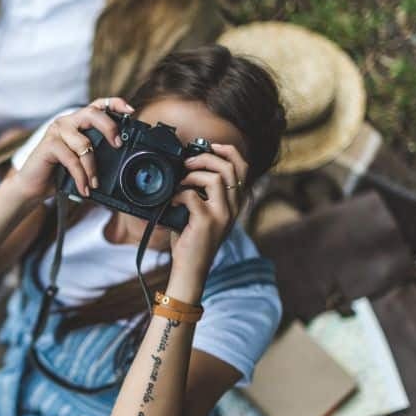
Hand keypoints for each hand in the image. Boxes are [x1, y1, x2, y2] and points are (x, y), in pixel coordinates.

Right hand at [9, 98, 132, 202]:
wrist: (33, 186)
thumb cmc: (58, 173)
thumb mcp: (82, 161)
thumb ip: (96, 153)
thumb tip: (121, 158)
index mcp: (78, 122)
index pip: (98, 105)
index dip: (115, 104)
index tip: (130, 111)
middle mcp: (67, 122)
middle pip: (93, 114)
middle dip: (109, 128)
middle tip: (118, 145)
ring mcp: (57, 131)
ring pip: (84, 144)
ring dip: (92, 168)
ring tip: (94, 184)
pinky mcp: (48, 144)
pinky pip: (72, 159)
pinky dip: (80, 176)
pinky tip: (83, 188)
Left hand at [167, 143, 249, 293]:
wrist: (191, 269)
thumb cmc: (193, 240)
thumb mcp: (204, 213)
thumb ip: (203, 193)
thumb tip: (188, 169)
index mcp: (235, 203)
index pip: (243, 168)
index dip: (229, 151)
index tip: (212, 146)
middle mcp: (234, 208)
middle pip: (229, 168)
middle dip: (206, 158)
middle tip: (187, 163)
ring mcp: (222, 215)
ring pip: (214, 178)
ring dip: (192, 175)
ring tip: (180, 182)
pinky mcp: (206, 222)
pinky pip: (192, 196)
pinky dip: (179, 194)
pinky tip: (172, 201)